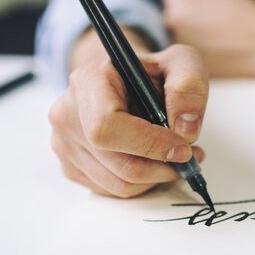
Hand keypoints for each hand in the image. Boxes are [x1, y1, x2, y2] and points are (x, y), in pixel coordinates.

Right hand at [50, 29, 208, 197]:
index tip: (183, 148)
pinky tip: (153, 161)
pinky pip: (113, 191)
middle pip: (117, 163)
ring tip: (176, 157)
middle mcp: (67, 114)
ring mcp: (64, 144)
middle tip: (189, 158)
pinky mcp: (71, 167)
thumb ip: (189, 86)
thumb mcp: (182, 64)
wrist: (128, 83)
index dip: (150, 144)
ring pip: (118, 184)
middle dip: (161, 167)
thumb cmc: (153, 73)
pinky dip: (142, 184)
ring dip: (156, 178)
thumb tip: (185, 130)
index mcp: (88, 82)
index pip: (107, 126)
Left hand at [163, 0, 254, 75]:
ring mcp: (177, 43)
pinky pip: (185, 60)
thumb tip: (196, 0)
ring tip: (214, 44)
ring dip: (190, 42)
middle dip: (185, 26)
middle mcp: (172, 19)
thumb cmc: (248, 14)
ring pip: (177, 42)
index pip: (172, 3)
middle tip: (207, 32)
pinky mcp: (186, 64)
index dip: (188, 10)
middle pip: (170, 23)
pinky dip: (197, 58)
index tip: (201, 17)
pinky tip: (216, 55)